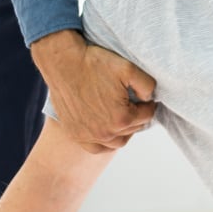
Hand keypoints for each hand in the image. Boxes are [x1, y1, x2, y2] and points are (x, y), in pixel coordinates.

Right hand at [29, 31, 155, 149]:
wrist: (63, 63)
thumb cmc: (94, 64)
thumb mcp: (129, 68)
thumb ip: (147, 85)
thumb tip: (149, 98)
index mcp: (122, 118)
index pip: (147, 116)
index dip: (149, 104)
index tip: (146, 98)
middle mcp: (106, 133)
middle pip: (133, 129)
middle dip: (137, 116)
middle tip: (135, 104)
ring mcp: (89, 136)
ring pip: (117, 142)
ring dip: (124, 132)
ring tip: (123, 118)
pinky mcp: (76, 134)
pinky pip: (96, 148)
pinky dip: (105, 143)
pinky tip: (107, 131)